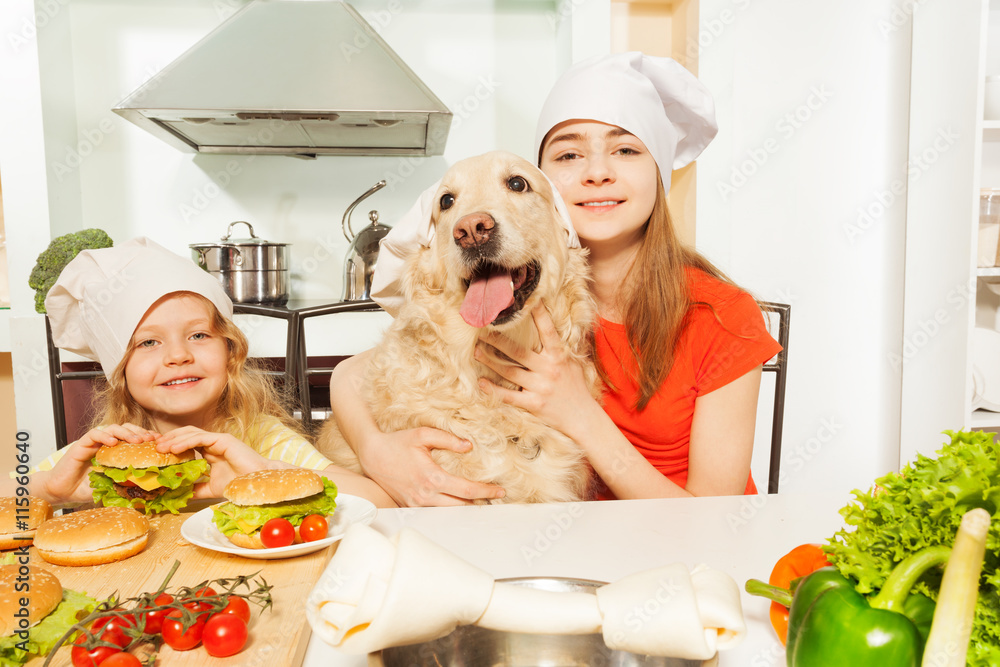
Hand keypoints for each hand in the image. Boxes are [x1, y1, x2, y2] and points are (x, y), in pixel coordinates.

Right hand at [42, 424, 158, 502]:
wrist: (62, 492)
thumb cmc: (86, 489)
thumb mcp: (112, 487)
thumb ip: (126, 484)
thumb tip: (149, 488)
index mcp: (117, 452)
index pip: (135, 438)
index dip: (148, 438)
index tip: (160, 443)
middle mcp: (107, 444)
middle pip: (127, 429)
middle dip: (141, 432)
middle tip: (151, 440)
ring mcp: (95, 443)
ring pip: (113, 428)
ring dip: (127, 432)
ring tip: (137, 440)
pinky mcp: (81, 444)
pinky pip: (94, 434)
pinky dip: (105, 436)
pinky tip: (113, 442)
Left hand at [155, 427, 270, 498]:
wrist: (256, 484)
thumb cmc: (239, 484)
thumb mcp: (210, 488)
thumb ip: (196, 489)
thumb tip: (179, 495)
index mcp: (210, 451)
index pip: (187, 443)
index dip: (171, 445)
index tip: (156, 453)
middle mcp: (213, 443)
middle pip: (186, 434)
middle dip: (169, 439)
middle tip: (153, 448)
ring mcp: (219, 440)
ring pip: (191, 433)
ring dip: (174, 439)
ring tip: (160, 447)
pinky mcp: (223, 440)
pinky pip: (200, 437)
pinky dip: (185, 441)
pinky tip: (174, 448)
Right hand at [358, 427, 505, 506]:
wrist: (372, 455)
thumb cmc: (397, 442)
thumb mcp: (423, 434)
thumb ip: (448, 439)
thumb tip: (469, 446)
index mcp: (432, 477)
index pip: (466, 490)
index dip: (486, 491)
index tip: (500, 490)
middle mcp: (426, 495)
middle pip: (461, 507)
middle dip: (480, 503)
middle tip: (495, 498)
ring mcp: (417, 503)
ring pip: (448, 513)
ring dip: (465, 508)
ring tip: (480, 501)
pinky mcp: (410, 506)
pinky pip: (434, 512)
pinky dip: (448, 509)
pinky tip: (457, 503)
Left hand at [474, 304, 598, 439]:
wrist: (583, 417)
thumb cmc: (576, 387)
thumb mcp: (574, 363)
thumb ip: (563, 346)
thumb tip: (556, 325)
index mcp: (559, 356)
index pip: (547, 331)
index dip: (538, 314)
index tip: (527, 300)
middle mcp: (549, 369)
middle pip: (519, 352)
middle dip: (498, 341)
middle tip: (482, 331)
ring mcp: (541, 387)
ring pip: (510, 372)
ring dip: (491, 361)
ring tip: (477, 351)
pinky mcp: (534, 403)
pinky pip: (510, 396)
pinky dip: (494, 390)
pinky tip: (482, 382)